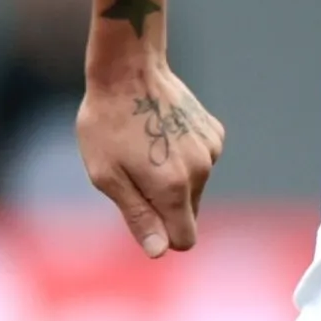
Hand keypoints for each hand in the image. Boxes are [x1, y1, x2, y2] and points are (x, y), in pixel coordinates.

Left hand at [78, 60, 225, 257]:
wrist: (128, 69)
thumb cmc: (107, 123)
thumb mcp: (107, 176)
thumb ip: (137, 216)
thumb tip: (159, 251)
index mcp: (173, 188)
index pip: (185, 239)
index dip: (162, 235)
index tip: (141, 212)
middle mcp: (201, 171)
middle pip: (187, 213)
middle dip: (163, 204)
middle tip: (132, 172)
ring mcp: (210, 149)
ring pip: (194, 187)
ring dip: (172, 178)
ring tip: (144, 148)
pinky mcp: (214, 132)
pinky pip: (200, 161)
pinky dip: (182, 156)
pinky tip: (160, 132)